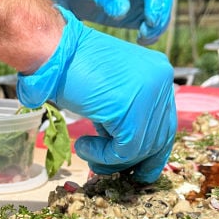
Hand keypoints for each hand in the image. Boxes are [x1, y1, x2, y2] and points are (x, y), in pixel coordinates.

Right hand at [16, 8, 175, 181]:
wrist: (52, 51)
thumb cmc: (72, 67)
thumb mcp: (110, 91)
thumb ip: (126, 115)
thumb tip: (128, 155)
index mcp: (159, 71)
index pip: (166, 120)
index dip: (152, 148)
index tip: (137, 167)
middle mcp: (162, 80)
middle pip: (161, 136)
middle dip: (134, 159)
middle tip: (108, 168)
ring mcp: (150, 94)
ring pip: (143, 147)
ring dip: (111, 157)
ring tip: (86, 149)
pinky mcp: (132, 110)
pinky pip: (125, 150)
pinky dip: (102, 155)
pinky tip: (83, 145)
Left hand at [48, 0, 171, 44]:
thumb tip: (123, 11)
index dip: (156, 3)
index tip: (149, 21)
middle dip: (160, 17)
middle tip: (146, 33)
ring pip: (162, 12)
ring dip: (158, 27)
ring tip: (143, 39)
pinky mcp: (139, 12)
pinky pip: (153, 23)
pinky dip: (152, 32)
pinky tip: (142, 41)